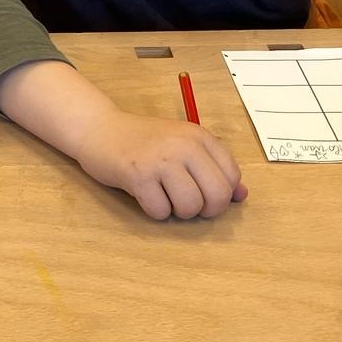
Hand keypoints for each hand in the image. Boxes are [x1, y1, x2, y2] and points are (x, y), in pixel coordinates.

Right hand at [74, 112, 247, 220]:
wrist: (100, 129)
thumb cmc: (144, 141)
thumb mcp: (183, 146)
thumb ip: (213, 168)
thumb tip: (242, 196)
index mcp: (200, 137)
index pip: (231, 178)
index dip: (221, 195)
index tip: (202, 192)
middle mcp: (184, 145)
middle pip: (217, 196)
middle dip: (205, 210)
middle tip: (187, 204)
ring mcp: (161, 160)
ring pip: (190, 207)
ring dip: (178, 212)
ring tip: (165, 197)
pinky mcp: (138, 176)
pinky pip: (160, 212)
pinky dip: (155, 211)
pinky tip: (145, 195)